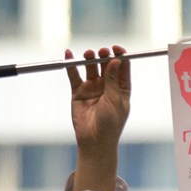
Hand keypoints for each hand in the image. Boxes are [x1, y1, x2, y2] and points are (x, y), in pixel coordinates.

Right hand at [64, 45, 130, 190]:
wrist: (94, 141)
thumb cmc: (110, 124)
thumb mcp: (115, 100)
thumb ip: (113, 79)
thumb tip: (116, 60)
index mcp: (121, 88)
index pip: (122, 67)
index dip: (120, 55)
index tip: (117, 49)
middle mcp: (107, 86)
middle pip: (106, 64)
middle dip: (104, 55)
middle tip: (102, 52)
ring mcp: (92, 88)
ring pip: (90, 67)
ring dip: (90, 58)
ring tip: (88, 55)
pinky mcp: (78, 92)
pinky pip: (74, 75)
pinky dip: (71, 64)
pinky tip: (69, 54)